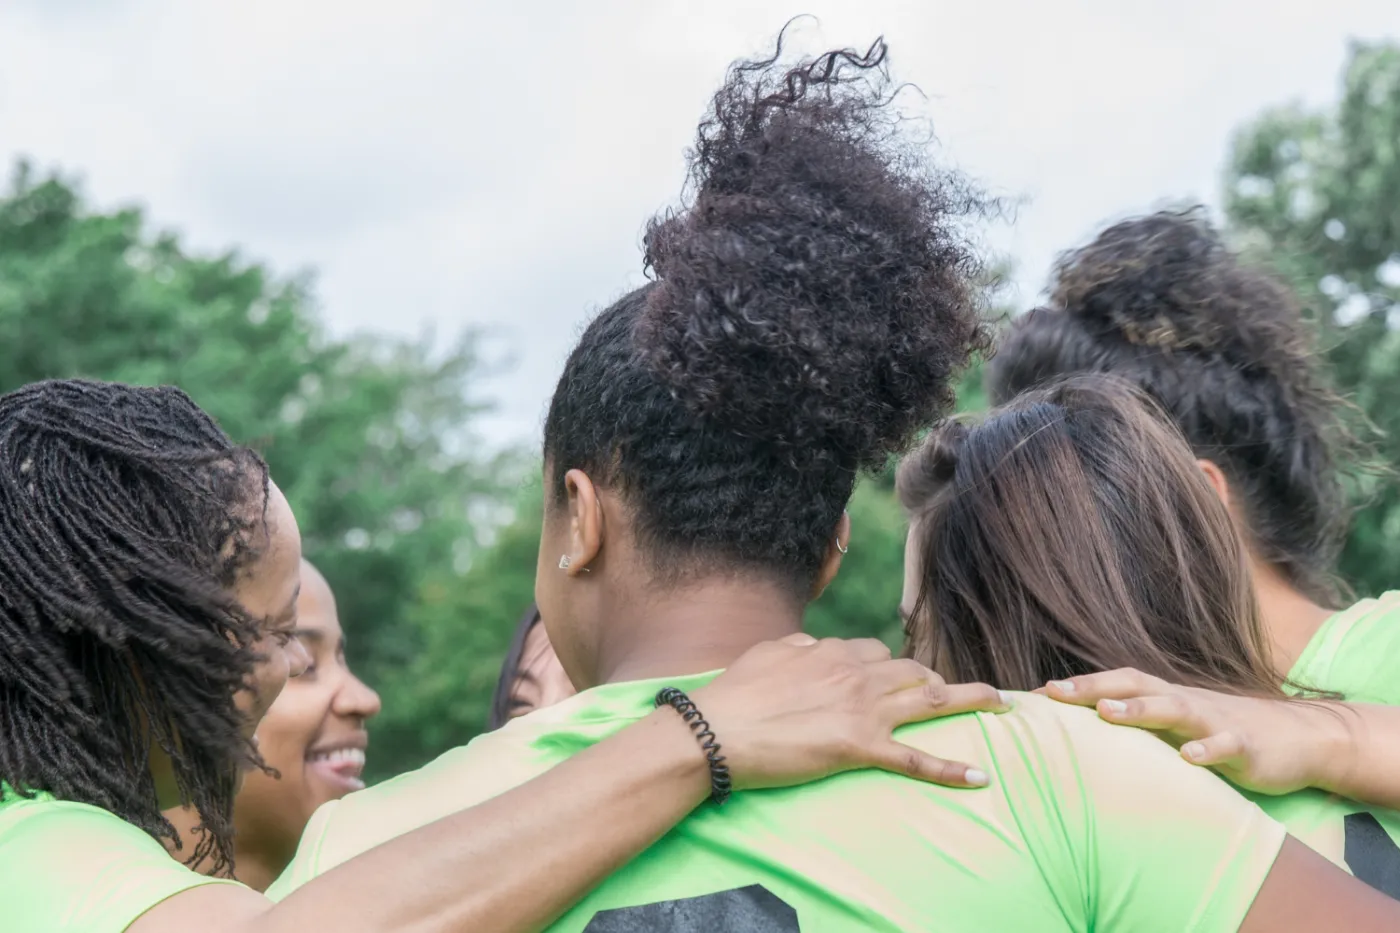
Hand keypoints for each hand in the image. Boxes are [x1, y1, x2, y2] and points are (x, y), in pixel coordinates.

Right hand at [691, 633, 1010, 789]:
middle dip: (938, 679)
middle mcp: (855, 674)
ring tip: (1000, 705)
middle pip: (913, 670)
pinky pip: (915, 758)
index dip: (892, 665)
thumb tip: (812, 645)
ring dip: (970, 700)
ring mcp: (863, 710)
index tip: (900, 677)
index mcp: (832, 652)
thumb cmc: (735, 694)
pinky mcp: (860, 747)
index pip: (875, 652)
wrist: (717, 730)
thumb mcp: (768, 653)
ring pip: (929, 700)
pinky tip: (980, 776)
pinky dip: (951, 769)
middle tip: (954, 693)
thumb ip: (798, 646)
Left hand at [1037, 668, 1347, 795]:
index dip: (1075, 687)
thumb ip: (1141, 728)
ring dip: (1140, 710)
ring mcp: (1215, 721)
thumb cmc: (1225, 733)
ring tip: (1106, 714)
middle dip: (1092, 688)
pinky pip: (1224, 746)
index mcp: (1165, 698)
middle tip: (1053, 692)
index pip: (1114, 684)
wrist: (1302, 738)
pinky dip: (1206, 750)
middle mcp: (1185, 701)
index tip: (1030, 695)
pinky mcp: (1246, 746)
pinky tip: (1188, 758)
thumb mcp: (1178, 728)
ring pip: (1174, 709)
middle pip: (1134, 686)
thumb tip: (1087, 739)